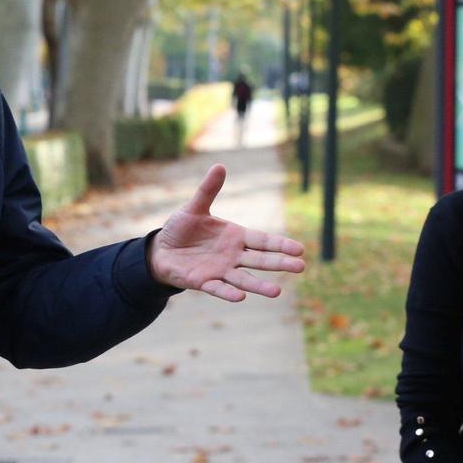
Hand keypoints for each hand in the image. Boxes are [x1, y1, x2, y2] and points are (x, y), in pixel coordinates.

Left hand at [147, 164, 306, 301]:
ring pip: (244, 278)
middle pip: (260, 260)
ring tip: (277, 292)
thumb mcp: (194, 208)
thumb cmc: (181, 229)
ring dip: (259, 286)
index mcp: (236, 236)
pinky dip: (228, 292)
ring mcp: (220, 270)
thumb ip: (208, 190)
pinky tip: (240, 297)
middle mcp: (233, 255)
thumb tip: (220, 165)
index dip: (280, 244)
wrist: (161, 250)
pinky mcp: (204, 282)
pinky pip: (218, 288)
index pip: (263, 240)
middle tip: (300, 267)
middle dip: (279, 263)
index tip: (300, 249)